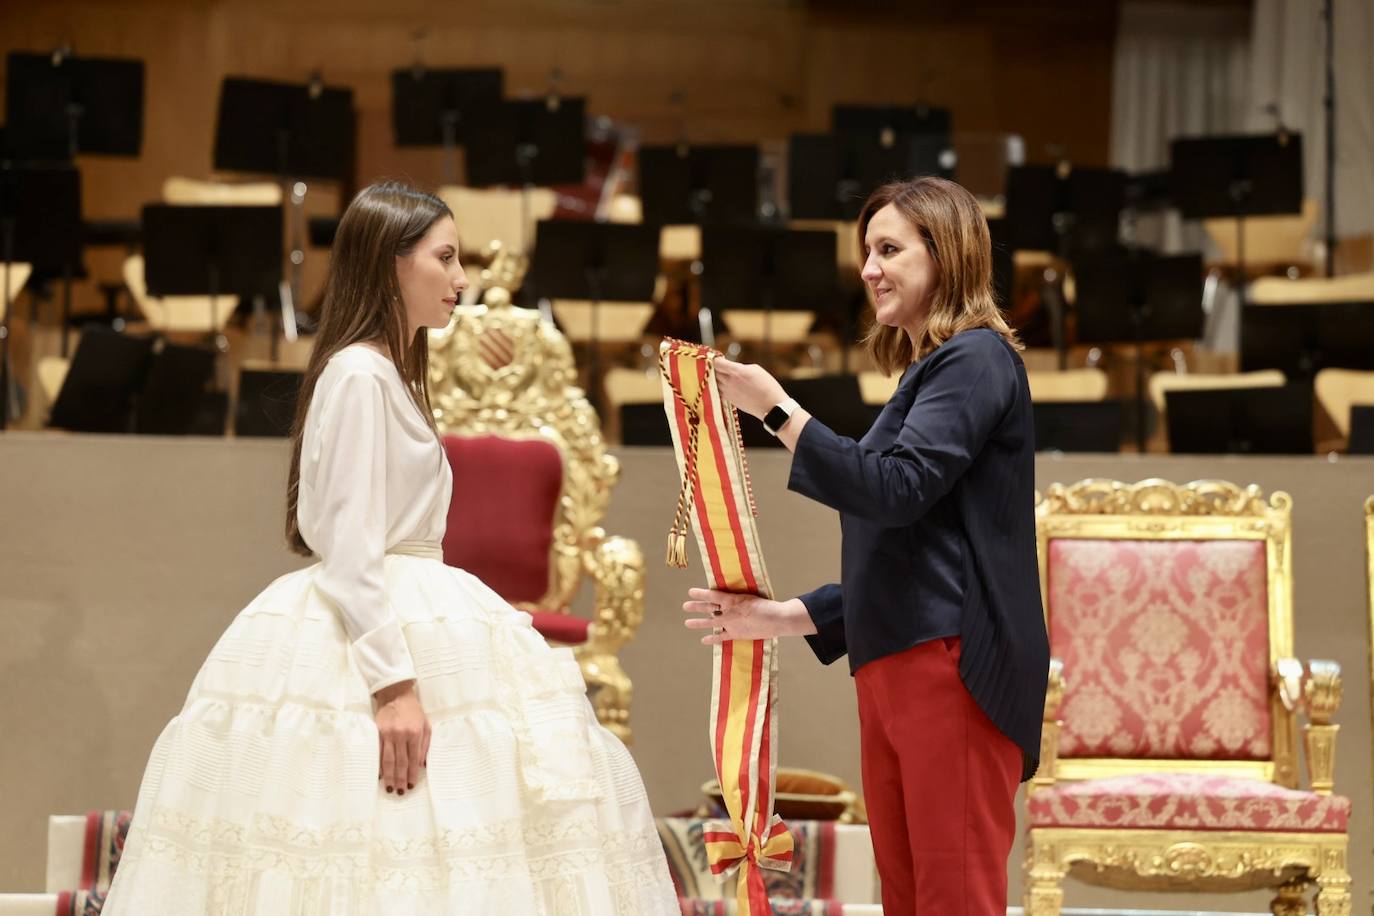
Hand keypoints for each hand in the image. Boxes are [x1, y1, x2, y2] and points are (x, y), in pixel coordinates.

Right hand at [374, 680, 429, 795]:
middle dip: (400, 779)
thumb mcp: (426, 725)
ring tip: (390, 788)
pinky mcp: (377, 733)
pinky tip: (379, 775)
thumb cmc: (413, 711)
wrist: (396, 695)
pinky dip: (378, 765)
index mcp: (415, 734)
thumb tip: (422, 765)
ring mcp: (388, 734)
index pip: (414, 759)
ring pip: (388, 760)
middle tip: (400, 792)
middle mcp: (401, 735)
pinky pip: (378, 752)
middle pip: (400, 762)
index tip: (411, 785)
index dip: (412, 774)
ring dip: (389, 776)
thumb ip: (425, 745)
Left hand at [682, 587, 817, 644]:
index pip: (712, 595)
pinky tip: (703, 640)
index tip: (690, 592)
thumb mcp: (749, 597)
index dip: (700, 593)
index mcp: (732, 599)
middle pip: (708, 607)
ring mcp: (731, 623)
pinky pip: (721, 637)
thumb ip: (737, 599)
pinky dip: (712, 639)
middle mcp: (728, 611)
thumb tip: (727, 600)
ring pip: (710, 622)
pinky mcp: (736, 634)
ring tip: (687, 623)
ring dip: (698, 622)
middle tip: (685, 606)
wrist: (776, 619)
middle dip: (695, 606)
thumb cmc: (766, 605)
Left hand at [713, 357, 788, 419]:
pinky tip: (724, 384)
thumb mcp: (756, 369)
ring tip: (721, 374)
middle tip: (718, 365)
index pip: (717, 363)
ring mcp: (728, 392)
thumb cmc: (767, 386)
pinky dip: (719, 387)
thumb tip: (733, 368)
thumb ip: (741, 367)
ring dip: (716, 378)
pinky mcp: (729, 400)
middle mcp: (729, 382)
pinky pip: (719, 391)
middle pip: (714, 372)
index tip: (717, 358)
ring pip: (715, 382)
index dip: (715, 359)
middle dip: (715, 368)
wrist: (771, 406)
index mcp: (736, 372)